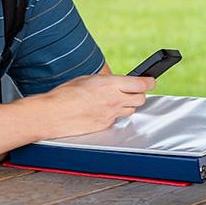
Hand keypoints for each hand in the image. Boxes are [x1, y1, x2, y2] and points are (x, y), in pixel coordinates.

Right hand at [36, 74, 155, 138]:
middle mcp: (114, 100)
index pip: (141, 84)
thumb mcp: (88, 79)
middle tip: (133, 91)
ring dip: (128, 105)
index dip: (149, 82)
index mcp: (110, 84)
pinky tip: (101, 111)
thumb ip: (106, 82)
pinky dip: (113, 115)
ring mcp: (111, 114)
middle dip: (139, 94)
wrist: (54, 113)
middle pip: (141, 98)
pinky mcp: (105, 125)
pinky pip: (116, 120)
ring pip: (131, 110)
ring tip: (115, 101)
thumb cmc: (66, 94)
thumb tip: (116, 83)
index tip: (151, 80)